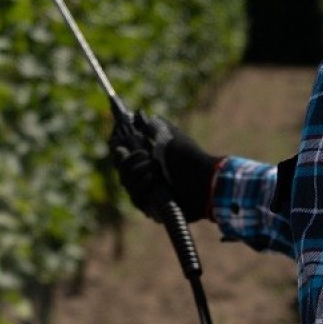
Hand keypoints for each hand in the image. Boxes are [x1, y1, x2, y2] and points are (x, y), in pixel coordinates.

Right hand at [108, 111, 222, 222]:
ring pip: (127, 185)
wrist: (204, 178)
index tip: (119, 147)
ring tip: (154, 169)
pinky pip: (137, 199)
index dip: (119, 154)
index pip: (124, 160)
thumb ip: (153, 127)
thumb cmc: (188, 156)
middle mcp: (146, 178)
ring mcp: (149, 194)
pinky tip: (152, 180)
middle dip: (129, 163)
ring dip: (137, 173)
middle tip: (145, 155)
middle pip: (122, 172)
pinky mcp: (153, 208)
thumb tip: (139, 115)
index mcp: (148, 162)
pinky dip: (142, 187)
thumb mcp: (169, 136)